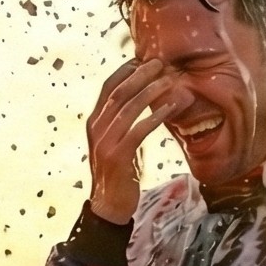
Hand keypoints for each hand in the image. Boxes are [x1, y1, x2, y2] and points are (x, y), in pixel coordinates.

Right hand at [86, 58, 178, 224]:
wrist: (108, 206)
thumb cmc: (118, 173)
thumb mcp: (115, 142)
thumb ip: (120, 123)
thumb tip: (139, 100)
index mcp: (93, 122)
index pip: (107, 88)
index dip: (126, 71)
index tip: (145, 60)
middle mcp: (95, 129)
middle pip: (117, 93)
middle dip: (139, 75)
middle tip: (160, 63)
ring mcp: (104, 142)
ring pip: (127, 108)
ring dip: (150, 92)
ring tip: (169, 81)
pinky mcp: (117, 156)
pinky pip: (138, 130)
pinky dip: (155, 117)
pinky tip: (171, 108)